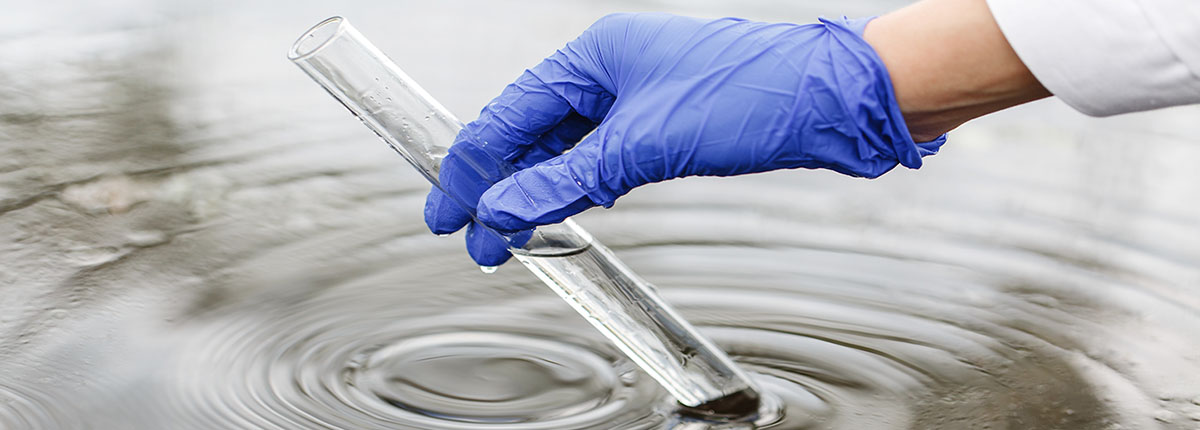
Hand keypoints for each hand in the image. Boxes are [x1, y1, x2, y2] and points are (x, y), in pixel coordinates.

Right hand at [425, 13, 944, 265]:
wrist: (833, 101)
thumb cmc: (753, 94)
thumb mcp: (646, 142)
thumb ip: (568, 178)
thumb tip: (505, 209)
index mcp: (594, 57)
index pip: (510, 114)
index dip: (471, 167)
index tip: (447, 212)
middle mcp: (609, 72)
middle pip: (530, 133)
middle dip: (498, 188)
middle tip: (474, 238)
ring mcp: (635, 99)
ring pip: (563, 150)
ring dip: (534, 193)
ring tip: (507, 238)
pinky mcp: (661, 126)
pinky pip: (598, 159)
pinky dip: (573, 188)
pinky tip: (556, 212)